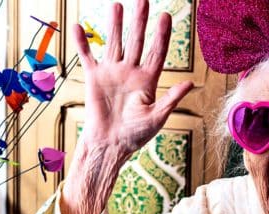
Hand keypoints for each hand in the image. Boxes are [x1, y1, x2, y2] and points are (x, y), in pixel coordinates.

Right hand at [74, 1, 191, 156]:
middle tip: (143, 0)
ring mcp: (112, 72)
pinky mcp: (94, 77)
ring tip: (117, 5)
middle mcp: (131, 72)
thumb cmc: (135, 135)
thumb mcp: (157, 117)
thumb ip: (172, 98)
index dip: (162, 35)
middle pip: (136, 41)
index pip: (157, 53)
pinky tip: (78, 27)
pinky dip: (82, 42)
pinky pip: (87, 56)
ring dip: (115, 25)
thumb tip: (190, 83)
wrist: (110, 144)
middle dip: (139, 22)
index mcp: (148, 80)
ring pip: (114, 43)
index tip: (165, 16)